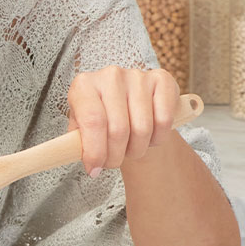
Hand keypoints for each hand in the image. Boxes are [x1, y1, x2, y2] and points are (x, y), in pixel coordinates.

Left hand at [68, 64, 184, 174]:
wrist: (128, 104)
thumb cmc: (102, 117)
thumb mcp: (82, 128)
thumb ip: (80, 143)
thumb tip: (90, 164)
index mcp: (84, 85)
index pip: (93, 121)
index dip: (95, 151)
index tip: (94, 169)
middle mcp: (110, 76)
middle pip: (118, 129)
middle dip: (116, 156)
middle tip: (112, 162)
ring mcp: (137, 76)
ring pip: (142, 128)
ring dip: (137, 149)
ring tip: (130, 148)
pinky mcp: (162, 79)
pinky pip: (164, 120)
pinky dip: (158, 137)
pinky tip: (150, 136)